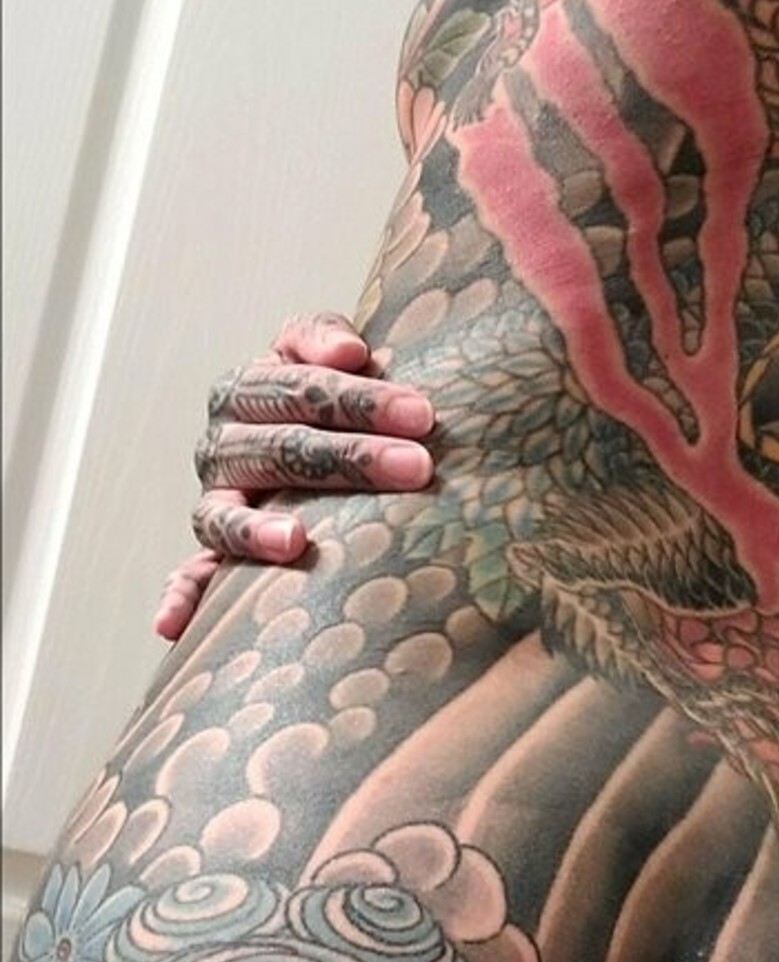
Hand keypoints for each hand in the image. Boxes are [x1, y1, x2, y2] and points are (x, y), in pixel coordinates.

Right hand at [154, 312, 435, 641]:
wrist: (312, 438)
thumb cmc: (334, 400)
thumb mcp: (330, 354)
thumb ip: (325, 337)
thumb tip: (347, 352)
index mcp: (246, 389)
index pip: (301, 389)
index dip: (360, 399)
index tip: (421, 415)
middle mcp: (221, 444)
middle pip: (280, 448)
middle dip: (350, 457)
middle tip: (416, 467)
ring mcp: (214, 500)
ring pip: (228, 514)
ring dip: (258, 530)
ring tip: (295, 542)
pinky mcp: (213, 550)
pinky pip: (190, 575)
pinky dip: (180, 598)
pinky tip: (174, 624)